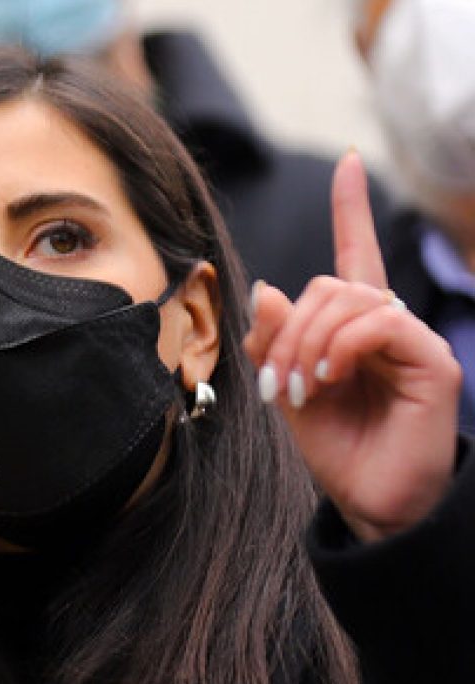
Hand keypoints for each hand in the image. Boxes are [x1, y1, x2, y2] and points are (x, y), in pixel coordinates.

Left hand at [243, 151, 461, 542]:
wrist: (371, 505)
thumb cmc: (338, 452)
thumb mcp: (290, 394)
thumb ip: (277, 344)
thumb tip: (266, 287)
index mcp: (352, 332)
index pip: (354, 258)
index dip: (351, 211)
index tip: (349, 163)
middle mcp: (387, 328)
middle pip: (331, 285)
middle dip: (290, 328)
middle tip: (280, 382)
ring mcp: (412, 342)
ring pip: (352, 300)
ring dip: (309, 342)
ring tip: (301, 389)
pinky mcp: (432, 361)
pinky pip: (381, 323)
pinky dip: (342, 346)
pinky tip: (328, 378)